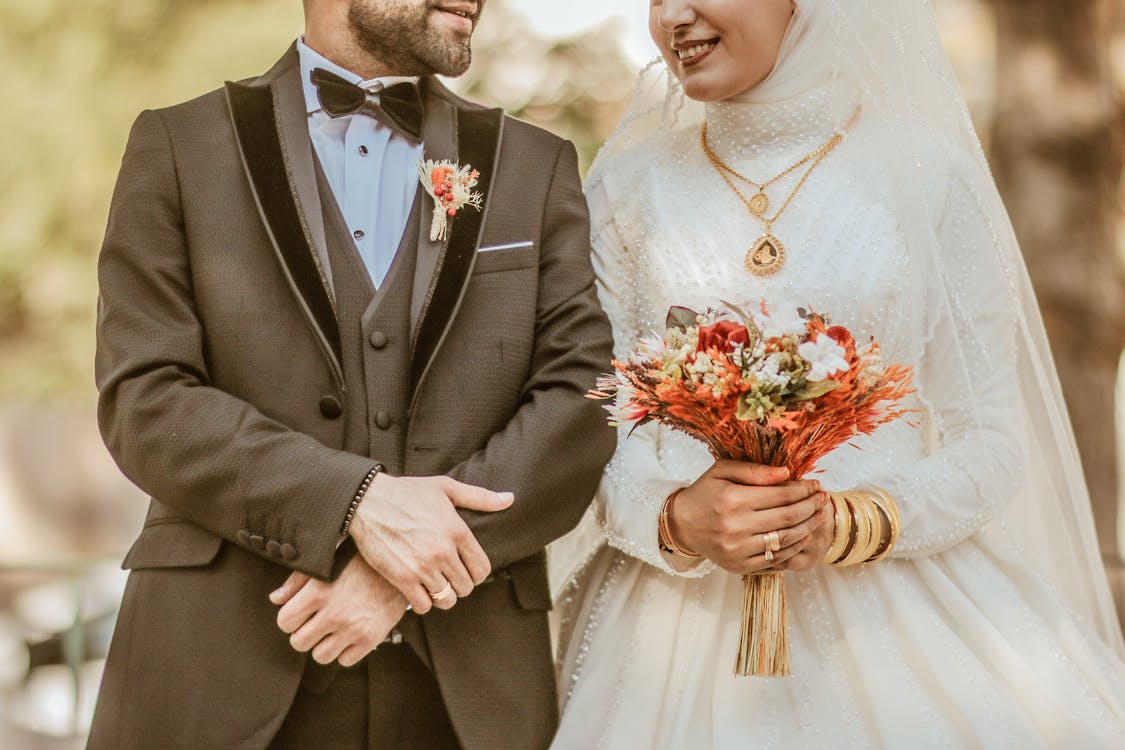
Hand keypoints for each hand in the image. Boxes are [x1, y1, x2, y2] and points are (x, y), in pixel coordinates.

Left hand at [270, 557, 406, 666]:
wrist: (400, 569)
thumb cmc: (360, 563)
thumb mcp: (327, 564)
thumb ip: (297, 581)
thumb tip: (275, 599)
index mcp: (319, 592)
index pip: (285, 622)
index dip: (290, 618)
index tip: (301, 613)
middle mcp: (334, 613)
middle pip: (299, 642)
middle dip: (304, 633)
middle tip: (317, 622)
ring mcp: (353, 628)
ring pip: (320, 656)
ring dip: (324, 644)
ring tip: (333, 629)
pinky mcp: (371, 639)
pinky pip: (344, 660)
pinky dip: (345, 650)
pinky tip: (350, 633)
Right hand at [348, 473, 513, 614]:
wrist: (367, 501)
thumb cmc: (407, 493)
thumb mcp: (445, 488)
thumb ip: (479, 497)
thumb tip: (509, 499)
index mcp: (458, 531)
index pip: (482, 569)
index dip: (476, 572)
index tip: (465, 568)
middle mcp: (443, 551)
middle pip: (466, 587)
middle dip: (459, 584)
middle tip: (448, 576)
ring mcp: (423, 567)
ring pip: (447, 599)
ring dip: (442, 595)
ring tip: (434, 584)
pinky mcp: (402, 578)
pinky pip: (424, 605)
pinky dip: (423, 602)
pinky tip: (418, 589)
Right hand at [667, 460, 827, 574]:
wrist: (682, 524)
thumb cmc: (705, 493)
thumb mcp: (722, 471)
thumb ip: (754, 470)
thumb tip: (787, 473)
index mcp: (733, 500)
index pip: (781, 495)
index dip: (804, 489)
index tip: (815, 485)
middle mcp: (736, 526)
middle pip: (788, 517)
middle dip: (811, 506)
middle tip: (823, 499)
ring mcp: (738, 549)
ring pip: (786, 539)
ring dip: (808, 527)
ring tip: (819, 516)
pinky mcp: (739, 565)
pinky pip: (776, 558)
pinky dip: (794, 547)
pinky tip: (803, 535)